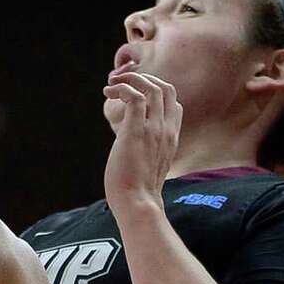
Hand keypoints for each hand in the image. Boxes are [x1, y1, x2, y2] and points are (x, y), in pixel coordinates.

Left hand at [102, 68, 181, 216]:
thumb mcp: (150, 167)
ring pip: (152, 87)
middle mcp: (167, 130)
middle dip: (144, 79)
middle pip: (166, 89)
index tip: (135, 93)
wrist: (138, 204)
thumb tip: (130, 150)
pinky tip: (109, 93)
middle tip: (122, 83)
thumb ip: (147, 152)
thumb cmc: (139, 192)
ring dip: (130, 79)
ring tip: (111, 86)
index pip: (174, 103)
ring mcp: (154, 129)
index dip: (155, 91)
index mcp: (172, 137)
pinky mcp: (136, 131)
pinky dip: (121, 88)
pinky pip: (134, 96)